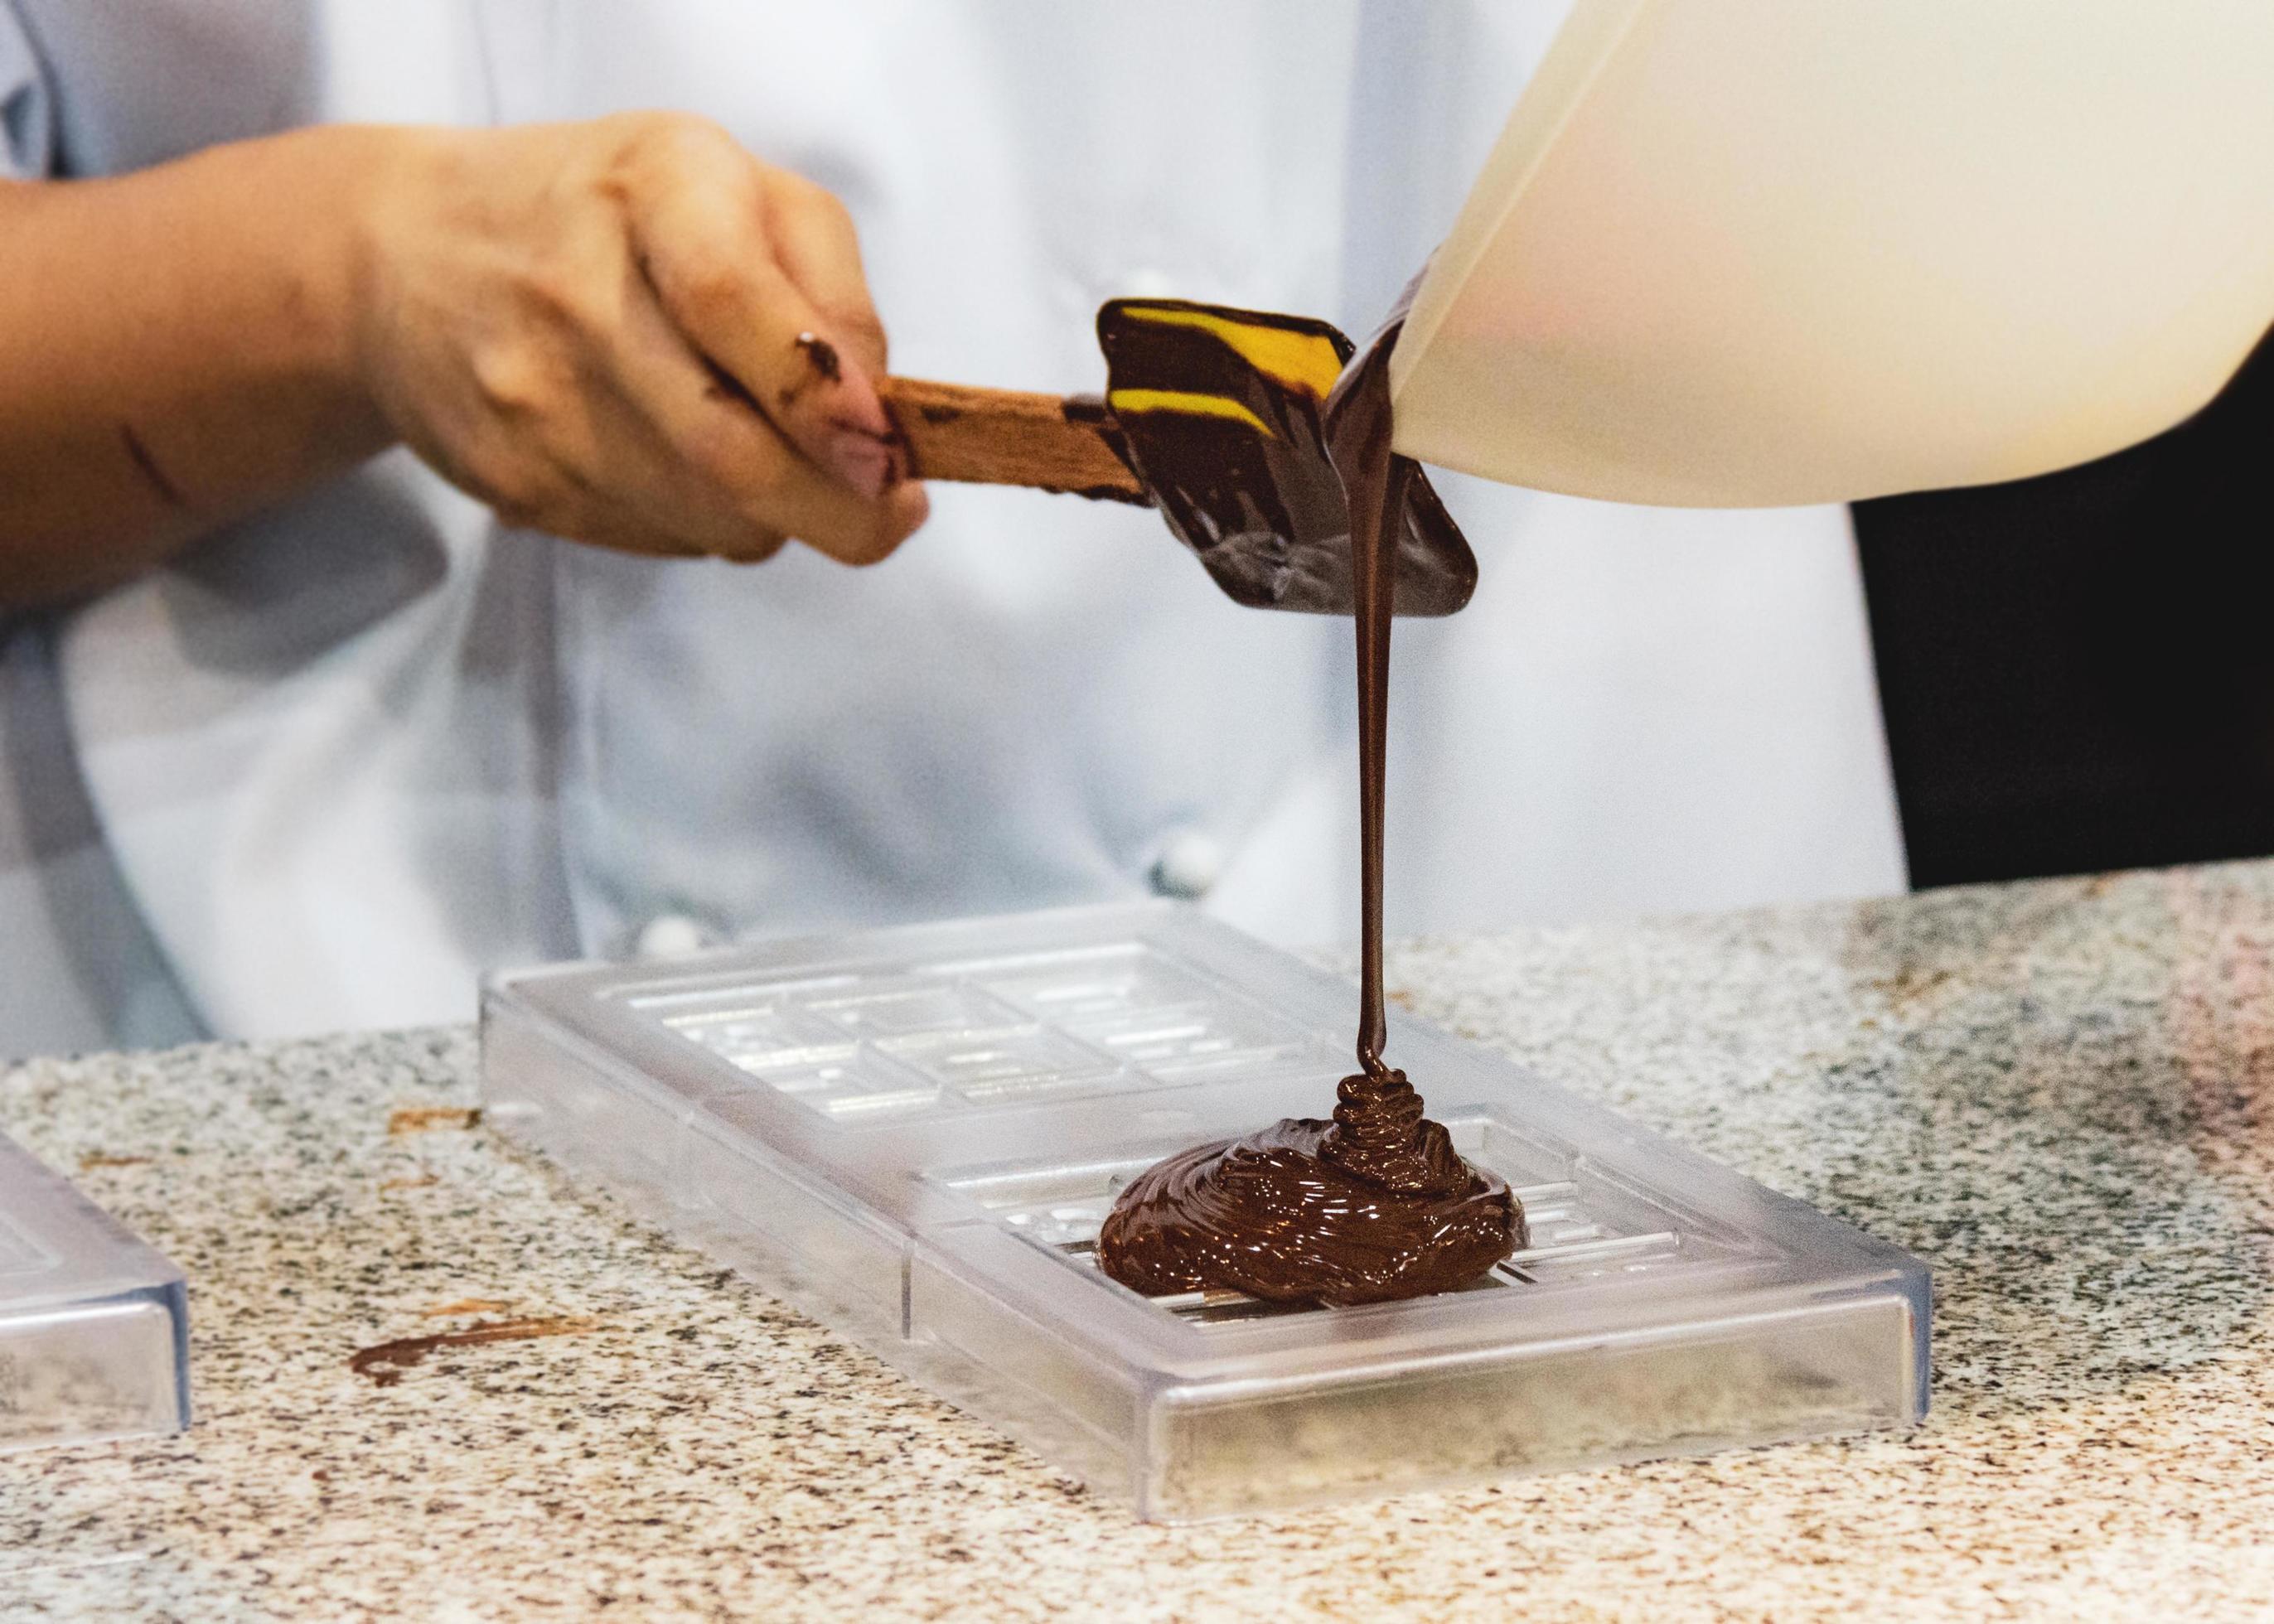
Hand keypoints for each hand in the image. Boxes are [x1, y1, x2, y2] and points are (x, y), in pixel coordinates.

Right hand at [350, 113, 926, 563]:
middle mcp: (578, 295)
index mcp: (653, 189)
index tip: (888, 454)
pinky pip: (658, 542)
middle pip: (729, 452)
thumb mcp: (737, 190)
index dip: (826, 400)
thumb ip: (830, 287)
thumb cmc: (614, 216)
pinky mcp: (514, 484)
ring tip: (768, 457)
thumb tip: (879, 415)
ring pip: (709, 521)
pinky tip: (678, 461)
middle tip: (890, 516)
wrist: (409, 257)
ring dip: (774, 516)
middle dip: (839, 508)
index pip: (735, 301)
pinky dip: (704, 523)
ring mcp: (535, 401)